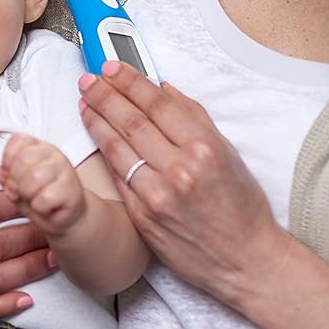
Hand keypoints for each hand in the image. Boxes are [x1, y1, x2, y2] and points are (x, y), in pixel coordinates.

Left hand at [0, 133, 85, 236]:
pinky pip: (45, 198)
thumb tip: (2, 173)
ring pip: (35, 176)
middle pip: (24, 159)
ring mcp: (65, 170)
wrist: (64, 216)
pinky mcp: (71, 190)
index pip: (18, 140)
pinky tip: (45, 207)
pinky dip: (39, 207)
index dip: (8, 160)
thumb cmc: (38, 197)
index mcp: (37, 147)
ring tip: (34, 199)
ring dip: (28, 194)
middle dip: (15, 180)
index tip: (10, 175)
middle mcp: (52, 154)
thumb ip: (7, 176)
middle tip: (20, 192)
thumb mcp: (16, 186)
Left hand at [77, 63, 294, 306]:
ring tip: (83, 102)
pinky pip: (119, 180)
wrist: (245, 260)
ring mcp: (158, 196)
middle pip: (132, 122)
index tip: (112, 68)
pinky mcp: (143, 218)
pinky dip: (104, 155)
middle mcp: (180, 170)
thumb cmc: (242, 208)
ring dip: (96, 121)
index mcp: (205, 148)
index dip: (130, 82)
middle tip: (87, 80)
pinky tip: (95, 138)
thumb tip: (164, 90)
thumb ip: (195, 119)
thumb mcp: (229, 154)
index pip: (158, 104)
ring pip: (118, 149)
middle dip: (105, 95)